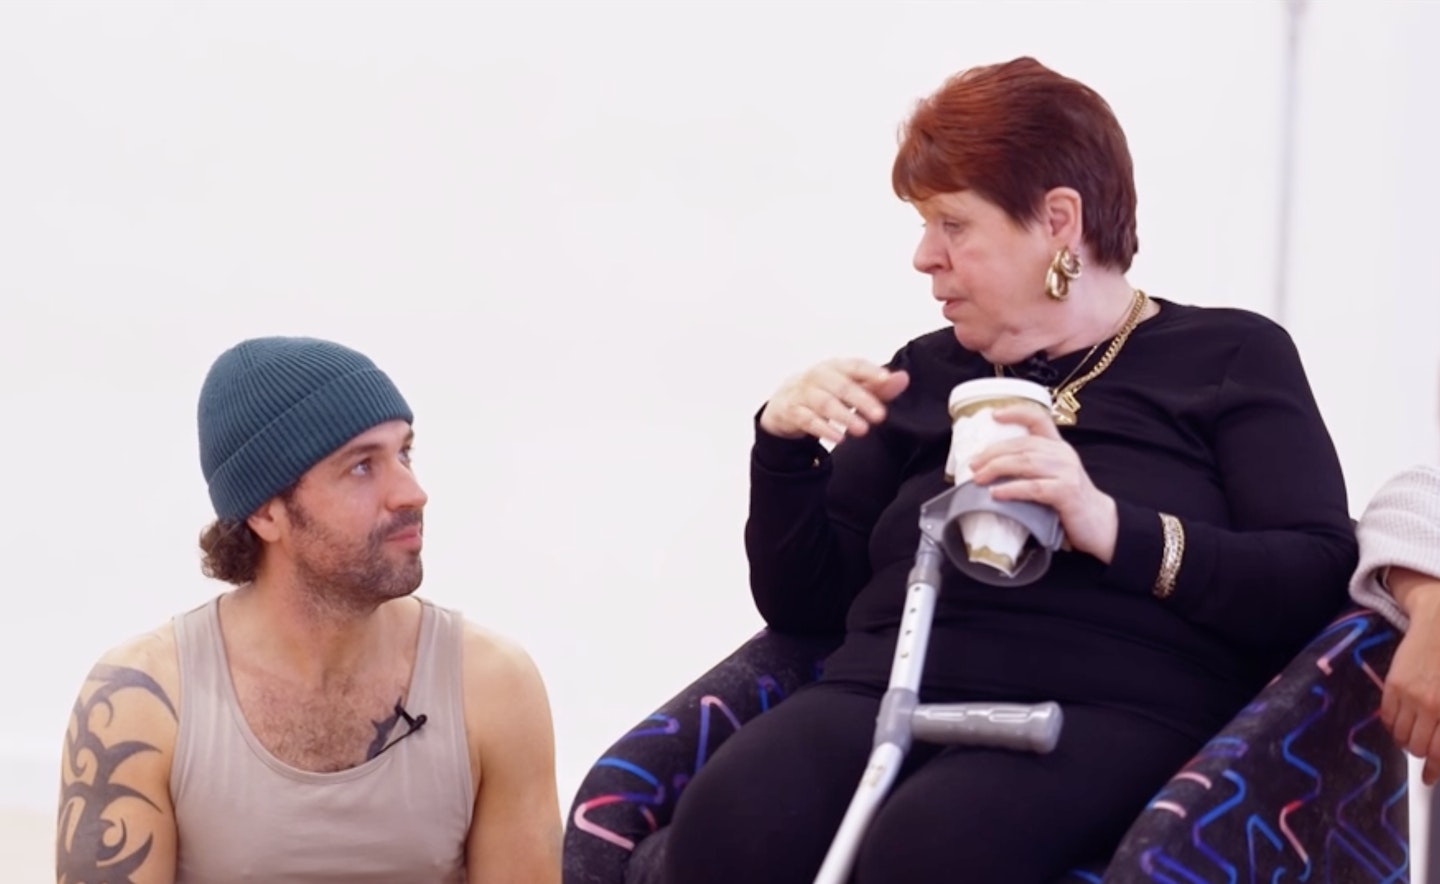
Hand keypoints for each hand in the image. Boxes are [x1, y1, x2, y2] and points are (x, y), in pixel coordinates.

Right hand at [758, 358, 910, 443]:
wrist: (785, 402)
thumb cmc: (826, 391)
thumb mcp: (851, 387)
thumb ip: (878, 385)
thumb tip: (903, 378)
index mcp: (836, 366)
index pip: (854, 365)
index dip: (870, 371)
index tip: (885, 379)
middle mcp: (818, 376)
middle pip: (841, 385)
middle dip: (861, 400)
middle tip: (880, 416)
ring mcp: (803, 392)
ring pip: (824, 403)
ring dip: (844, 416)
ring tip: (862, 430)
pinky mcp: (792, 410)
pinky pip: (807, 419)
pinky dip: (823, 429)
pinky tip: (838, 438)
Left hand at [967, 404, 1118, 562]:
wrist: (1099, 524)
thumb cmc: (1068, 502)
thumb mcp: (1052, 476)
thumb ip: (1031, 467)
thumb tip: (990, 468)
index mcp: (1058, 447)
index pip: (1039, 419)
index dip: (1016, 412)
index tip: (994, 414)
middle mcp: (1063, 454)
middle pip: (1022, 445)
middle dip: (993, 452)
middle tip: (973, 464)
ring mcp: (1067, 472)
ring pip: (1025, 463)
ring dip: (997, 468)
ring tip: (978, 478)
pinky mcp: (1067, 492)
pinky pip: (1033, 488)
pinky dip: (1012, 489)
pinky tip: (996, 493)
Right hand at [1381, 571, 1439, 783]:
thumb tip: (1438, 749)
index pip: (1439, 752)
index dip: (1434, 769)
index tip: (1430, 777)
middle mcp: (1432, 706)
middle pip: (1419, 747)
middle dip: (1422, 754)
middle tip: (1425, 751)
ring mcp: (1411, 696)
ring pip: (1401, 735)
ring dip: (1406, 740)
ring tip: (1413, 733)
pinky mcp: (1394, 686)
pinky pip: (1387, 718)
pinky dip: (1394, 725)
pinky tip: (1402, 720)